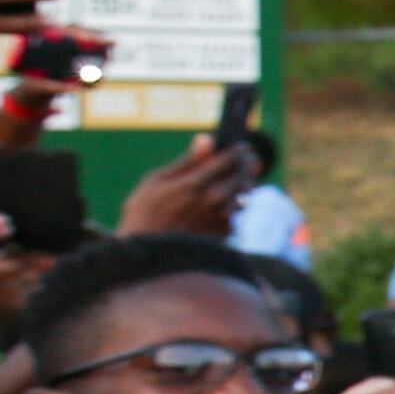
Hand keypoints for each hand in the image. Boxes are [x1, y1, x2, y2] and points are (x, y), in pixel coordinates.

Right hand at [116, 135, 255, 237]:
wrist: (146, 254)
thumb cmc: (145, 213)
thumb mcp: (157, 181)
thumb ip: (187, 161)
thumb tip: (207, 139)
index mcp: (195, 184)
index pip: (228, 160)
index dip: (238, 151)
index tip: (242, 147)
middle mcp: (212, 201)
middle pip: (242, 176)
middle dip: (247, 166)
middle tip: (249, 160)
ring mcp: (220, 219)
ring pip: (244, 196)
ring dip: (245, 186)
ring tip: (239, 180)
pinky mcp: (224, 234)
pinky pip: (237, 215)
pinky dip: (235, 207)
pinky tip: (226, 204)